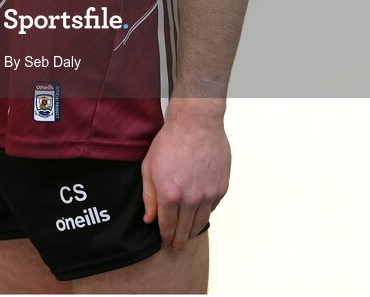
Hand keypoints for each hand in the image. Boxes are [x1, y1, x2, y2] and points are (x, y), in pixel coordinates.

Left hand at [141, 109, 230, 250]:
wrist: (196, 123)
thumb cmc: (170, 141)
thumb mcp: (149, 166)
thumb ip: (149, 196)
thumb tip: (149, 219)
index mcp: (170, 194)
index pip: (167, 226)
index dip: (165, 236)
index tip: (165, 242)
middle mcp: (190, 198)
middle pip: (185, 229)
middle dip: (179, 240)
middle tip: (177, 247)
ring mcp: (208, 194)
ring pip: (201, 222)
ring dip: (193, 231)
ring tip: (188, 235)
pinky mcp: (221, 187)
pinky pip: (213, 208)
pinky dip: (206, 213)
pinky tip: (200, 213)